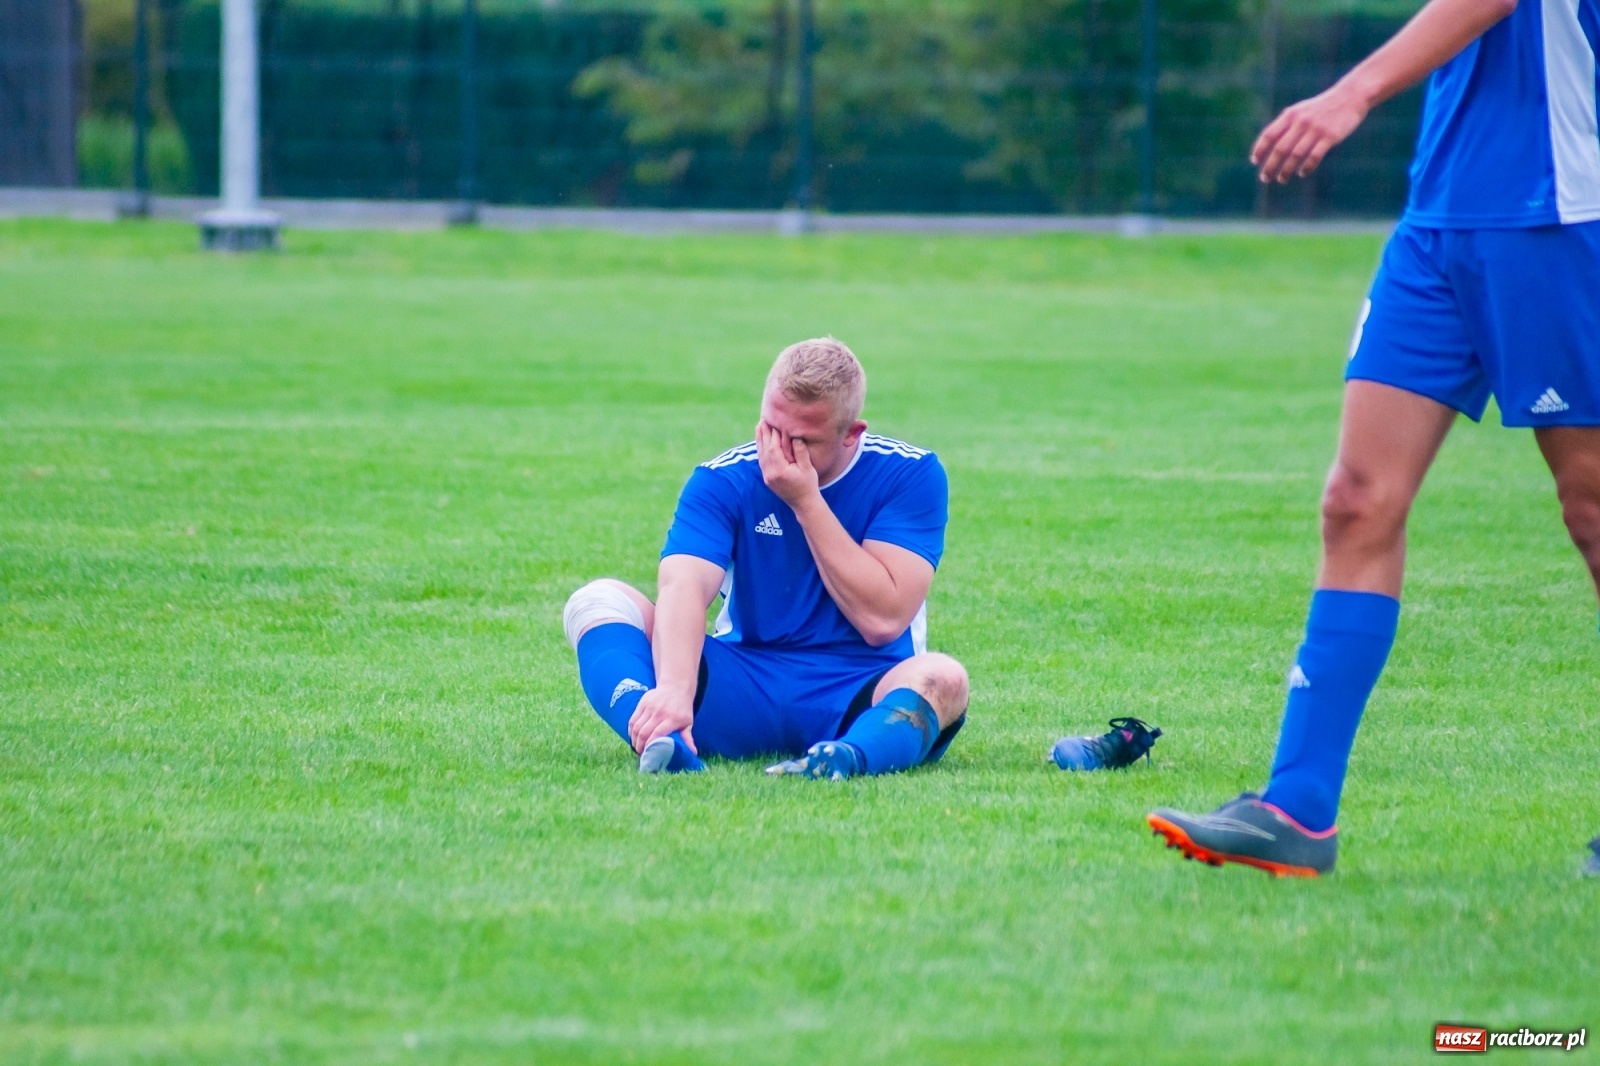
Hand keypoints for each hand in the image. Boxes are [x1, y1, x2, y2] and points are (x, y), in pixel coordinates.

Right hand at [628, 687, 695, 754]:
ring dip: (634, 740)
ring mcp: (649, 707)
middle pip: (644, 732)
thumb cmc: (682, 708)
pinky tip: (633, 737)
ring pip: (636, 727)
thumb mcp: (688, 723)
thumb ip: (688, 738)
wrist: (675, 687)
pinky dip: (630, 731)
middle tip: (641, 754)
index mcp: (672, 718)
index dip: (650, 745)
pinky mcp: (642, 703)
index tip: (648, 754)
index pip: (657, 733)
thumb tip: (693, 753)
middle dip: (640, 746)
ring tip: (636, 747)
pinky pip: (632, 720)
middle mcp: (659, 712)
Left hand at [755, 420, 819, 509]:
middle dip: (764, 434)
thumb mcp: (808, 468)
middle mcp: (770, 474)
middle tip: (763, 419)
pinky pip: (762, 461)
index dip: (772, 434)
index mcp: (780, 471)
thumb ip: (800, 452)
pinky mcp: (767, 478)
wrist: (804, 504)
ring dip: (760, 440)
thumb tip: (795, 435)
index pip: (773, 448)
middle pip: (764, 450)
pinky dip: (761, 449)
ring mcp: (767, 477)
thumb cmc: (809, 485)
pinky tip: (761, 441)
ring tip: (759, 426)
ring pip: (761, 455)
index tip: (773, 421)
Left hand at [1251, 81, 1369, 183]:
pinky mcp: (1330, 137)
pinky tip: (1302, 173)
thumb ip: (1285, 125)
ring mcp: (1316, 129)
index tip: (1255, 162)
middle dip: (1270, 166)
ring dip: (1286, 170)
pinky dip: (1306, 167)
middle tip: (1265, 178)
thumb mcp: (1300, 111)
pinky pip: (1314, 157)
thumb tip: (1267, 146)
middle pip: (1280, 149)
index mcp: (1290, 115)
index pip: (1269, 134)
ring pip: (1295, 155)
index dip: (1260, 149)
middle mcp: (1301, 122)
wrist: (1349, 97)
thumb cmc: (1321, 108)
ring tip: (1282, 179)